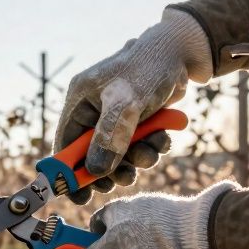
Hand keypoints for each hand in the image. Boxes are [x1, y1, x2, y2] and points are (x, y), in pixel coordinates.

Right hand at [54, 9, 212, 203]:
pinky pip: (137, 146)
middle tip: (127, 177)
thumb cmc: (149, 67)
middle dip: (111, 168)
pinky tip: (162, 138)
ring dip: (137, 159)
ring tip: (152, 152)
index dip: (70, 173)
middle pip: (92, 155)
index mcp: (80, 101)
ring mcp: (115, 116)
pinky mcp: (136, 120)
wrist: (183, 52)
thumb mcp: (126, 102)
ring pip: (118, 154)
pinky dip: (150, 149)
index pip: (65, 144)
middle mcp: (94, 110)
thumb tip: (96, 171)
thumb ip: (109, 136)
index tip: (81, 196)